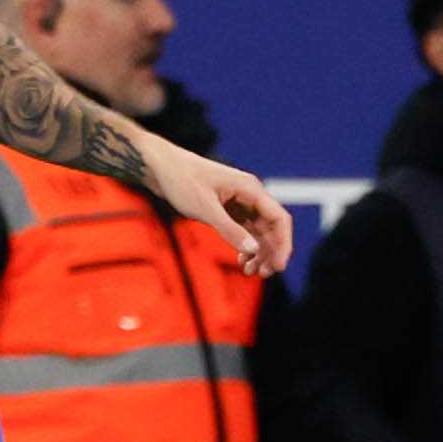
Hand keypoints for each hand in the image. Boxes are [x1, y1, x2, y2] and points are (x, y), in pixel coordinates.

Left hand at [142, 142, 294, 277]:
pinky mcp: (227, 207)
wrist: (159, 166)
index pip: (279, 218)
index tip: (278, 267)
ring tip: (251, 272)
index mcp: (250, 189)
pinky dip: (246, 245)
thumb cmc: (181, 180)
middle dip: (271, 252)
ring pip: (259, 230)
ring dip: (259, 252)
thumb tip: (253, 250)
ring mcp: (238, 201)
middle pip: (272, 227)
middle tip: (263, 274)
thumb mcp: (205, 208)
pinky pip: (244, 229)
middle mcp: (249, 194)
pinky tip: (242, 261)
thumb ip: (229, 230)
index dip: (283, 244)